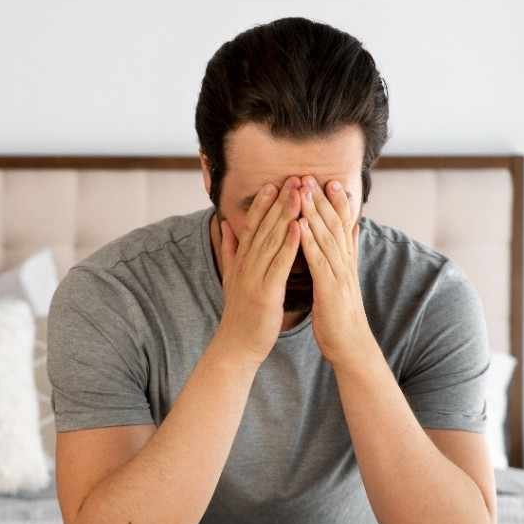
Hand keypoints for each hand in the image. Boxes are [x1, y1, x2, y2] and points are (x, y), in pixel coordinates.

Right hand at [214, 176, 301, 366]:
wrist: (237, 345)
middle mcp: (246, 265)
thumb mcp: (231, 278)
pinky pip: (279, 264)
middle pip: (263, 227)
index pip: (252, 227)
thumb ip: (229, 250)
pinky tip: (298, 227)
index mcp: (241, 262)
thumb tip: (225, 226)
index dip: (262, 204)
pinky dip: (288, 244)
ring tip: (298, 193)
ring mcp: (254, 277)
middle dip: (278, 201)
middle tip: (292, 178)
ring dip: (285, 215)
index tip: (273, 183)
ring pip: (271, 240)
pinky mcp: (265, 291)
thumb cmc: (240, 314)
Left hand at [297, 176, 376, 369]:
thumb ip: (346, 253)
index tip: (326, 180)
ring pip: (327, 237)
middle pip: (335, 225)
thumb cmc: (339, 314)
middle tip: (311, 175)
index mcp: (344, 261)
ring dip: (315, 213)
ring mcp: (338, 274)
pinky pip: (319, 261)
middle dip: (322, 199)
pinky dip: (310, 242)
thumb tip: (353, 229)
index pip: (341, 225)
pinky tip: (301, 226)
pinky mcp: (330, 288)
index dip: (334, 202)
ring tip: (303, 191)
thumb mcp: (343, 279)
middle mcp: (344, 263)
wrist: (349, 344)